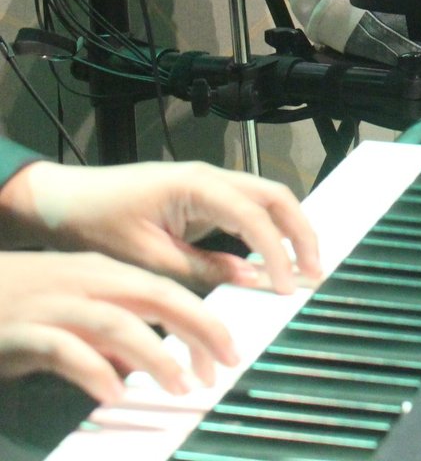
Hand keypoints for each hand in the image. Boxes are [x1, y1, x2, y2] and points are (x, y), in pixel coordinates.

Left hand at [0, 160, 320, 294]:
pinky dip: (268, 230)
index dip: (276, 253)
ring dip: (288, 229)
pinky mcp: (203, 196)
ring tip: (301, 266)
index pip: (254, 217)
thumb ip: (203, 268)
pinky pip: (248, 208)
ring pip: (267, 199)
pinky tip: (273, 255)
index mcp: (197, 184)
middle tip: (314, 270)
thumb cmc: (96, 222)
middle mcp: (211, 176)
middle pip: (276, 197)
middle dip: (301, 232)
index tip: (286, 286)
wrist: (63, 200)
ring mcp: (209, 183)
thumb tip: (251, 279)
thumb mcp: (148, 256)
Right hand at [0, 251, 236, 402]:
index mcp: (102, 274)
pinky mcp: (24, 331)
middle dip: (199, 328)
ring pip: (118, 324)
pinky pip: (66, 350)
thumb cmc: (15, 302)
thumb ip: (109, 334)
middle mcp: (85, 283)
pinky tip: (115, 393)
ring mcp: (54, 305)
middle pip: (156, 298)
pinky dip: (95, 371)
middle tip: (227, 361)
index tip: (229, 349)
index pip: (167, 291)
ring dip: (155, 355)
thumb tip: (143, 363)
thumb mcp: (72, 311)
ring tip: (180, 384)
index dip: (204, 319)